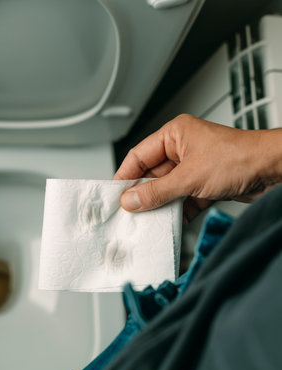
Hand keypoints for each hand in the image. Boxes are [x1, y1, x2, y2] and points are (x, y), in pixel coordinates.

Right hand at [113, 115, 281, 222]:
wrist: (272, 170)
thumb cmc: (240, 157)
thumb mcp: (190, 177)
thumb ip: (158, 191)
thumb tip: (132, 200)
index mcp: (175, 135)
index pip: (139, 155)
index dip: (125, 175)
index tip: (114, 194)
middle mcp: (183, 149)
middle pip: (153, 175)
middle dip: (143, 195)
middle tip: (130, 213)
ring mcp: (194, 168)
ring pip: (168, 189)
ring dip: (160, 205)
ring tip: (148, 221)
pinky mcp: (204, 184)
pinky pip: (183, 199)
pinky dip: (177, 211)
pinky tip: (171, 223)